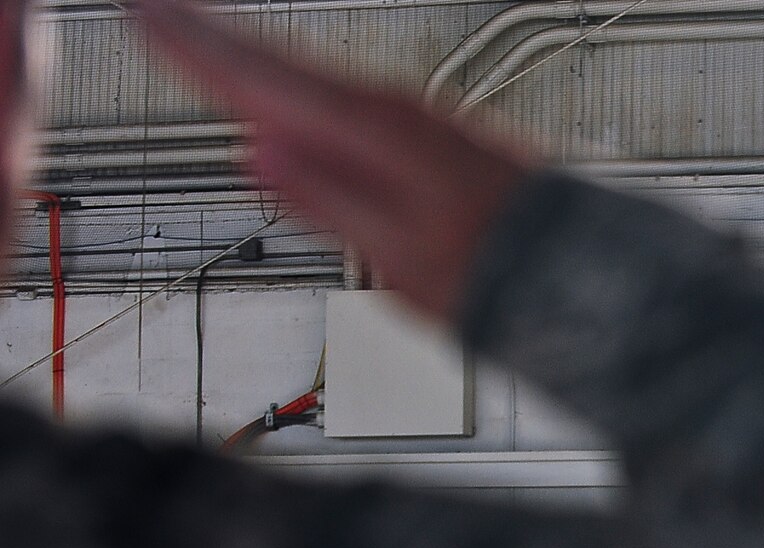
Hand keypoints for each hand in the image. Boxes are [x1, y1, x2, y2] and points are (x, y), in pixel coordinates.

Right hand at [132, 0, 529, 323]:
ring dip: (252, 62)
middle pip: (284, 69)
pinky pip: (343, 103)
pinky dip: (298, 90)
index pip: (265, 81)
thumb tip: (256, 153)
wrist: (587, 272)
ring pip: (314, 83)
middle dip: (215, 40)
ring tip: (193, 39)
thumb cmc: (506, 272)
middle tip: (151, 11)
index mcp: (383, 137)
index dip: (197, 49)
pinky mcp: (430, 142)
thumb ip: (329, 201)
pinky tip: (281, 100)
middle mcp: (399, 116)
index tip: (143, 14)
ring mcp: (416, 124)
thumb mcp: (405, 256)